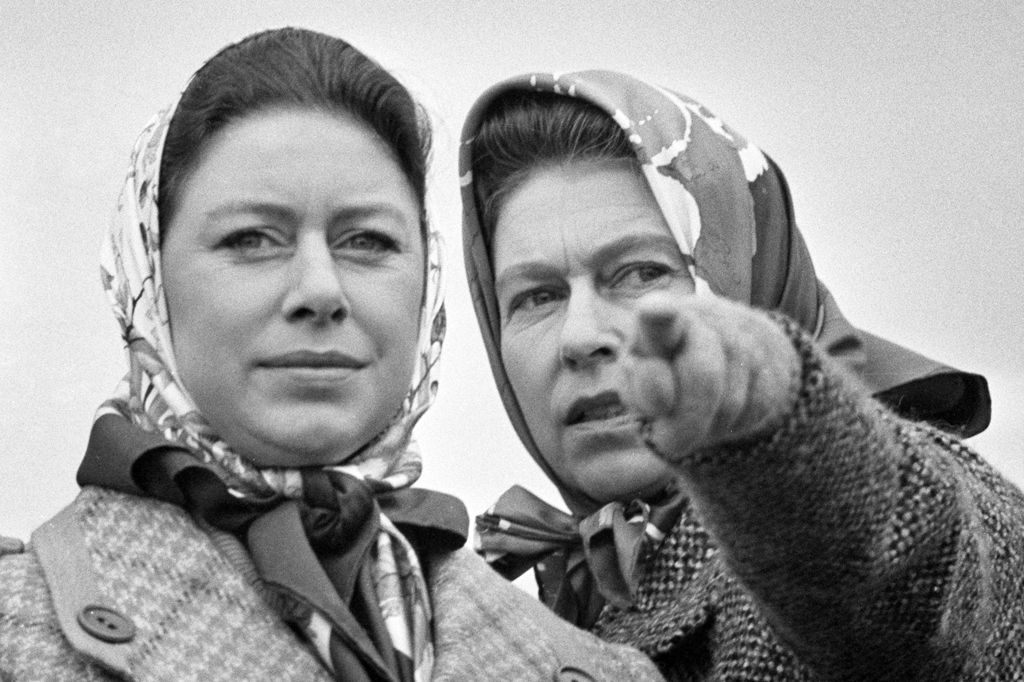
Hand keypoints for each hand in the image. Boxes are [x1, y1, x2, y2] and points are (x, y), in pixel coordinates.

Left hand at [626, 294, 800, 464]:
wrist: (721, 358)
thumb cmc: (666, 373)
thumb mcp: (640, 384)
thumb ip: (640, 390)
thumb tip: (662, 397)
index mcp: (658, 326)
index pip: (658, 319)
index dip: (658, 315)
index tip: (653, 309)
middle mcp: (704, 320)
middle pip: (703, 377)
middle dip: (686, 423)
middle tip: (670, 445)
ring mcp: (743, 338)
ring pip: (730, 401)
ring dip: (710, 426)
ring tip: (697, 417)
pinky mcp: (773, 361)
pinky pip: (757, 408)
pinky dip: (736, 424)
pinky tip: (723, 410)